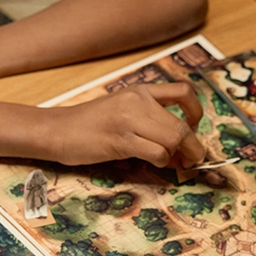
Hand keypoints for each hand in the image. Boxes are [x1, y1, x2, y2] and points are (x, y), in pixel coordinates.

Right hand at [45, 83, 205, 167]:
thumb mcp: (122, 111)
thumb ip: (150, 122)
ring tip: (173, 164)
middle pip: (182, 125)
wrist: (58, 130)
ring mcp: (129, 120)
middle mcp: (138, 101)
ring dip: (179, 157)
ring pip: (174, 138)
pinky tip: (154, 164)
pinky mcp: (121, 140)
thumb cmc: (90, 125)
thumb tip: (180, 145)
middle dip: (194, 147)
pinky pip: (156, 153)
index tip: (193, 126)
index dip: (196, 112)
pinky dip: (162, 162)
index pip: (183, 92)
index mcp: (140, 91)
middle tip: (193, 160)